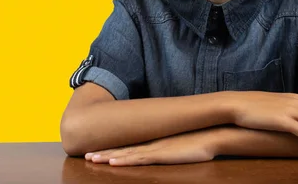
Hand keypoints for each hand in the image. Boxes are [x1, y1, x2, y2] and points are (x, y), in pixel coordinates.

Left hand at [84, 129, 215, 165]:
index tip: (96, 151)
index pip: (128, 146)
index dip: (111, 149)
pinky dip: (123, 160)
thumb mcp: (179, 145)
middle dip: (103, 152)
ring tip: (91, 159)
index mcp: (153, 141)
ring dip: (107, 157)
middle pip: (122, 149)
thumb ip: (169, 147)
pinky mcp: (161, 154)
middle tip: (85, 155)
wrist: (212, 134)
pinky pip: (138, 159)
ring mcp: (154, 148)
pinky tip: (112, 162)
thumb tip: (163, 151)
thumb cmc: (199, 141)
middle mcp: (150, 143)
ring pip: (125, 153)